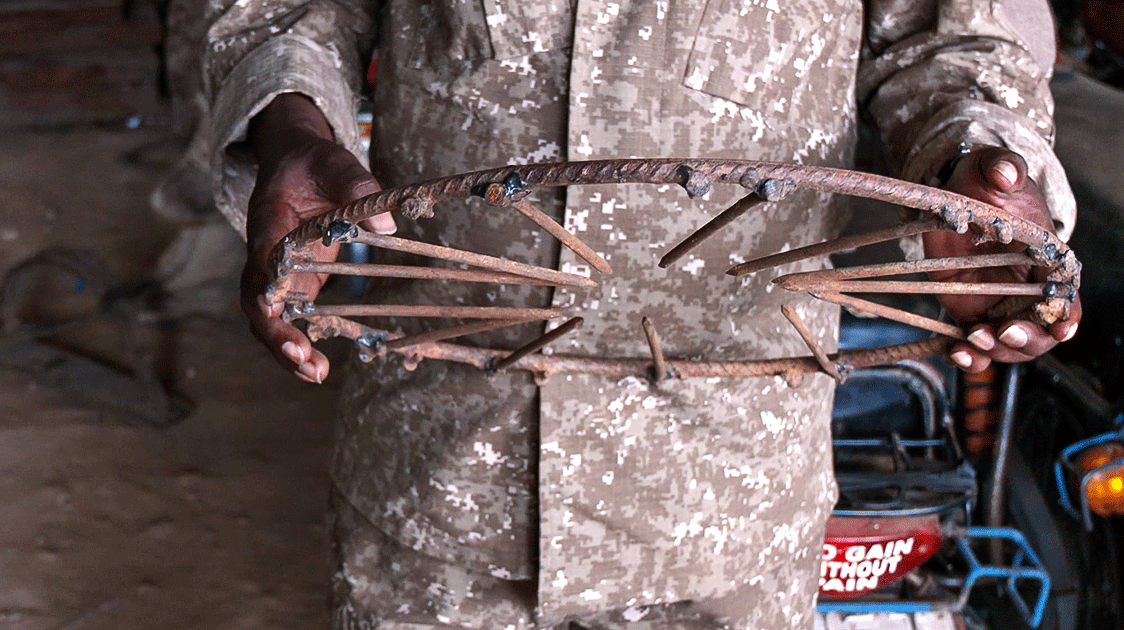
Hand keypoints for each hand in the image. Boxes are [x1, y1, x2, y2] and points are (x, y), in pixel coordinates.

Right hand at [244, 93, 394, 382]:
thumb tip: (387, 223)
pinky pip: (291, 318)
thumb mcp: (336, 161)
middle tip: (306, 366)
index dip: (269, 298)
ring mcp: (278, 272)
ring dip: (287, 351)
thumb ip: (358, 185)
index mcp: (269, 222)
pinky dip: (301, 343)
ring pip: (270, 319)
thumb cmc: (314, 161)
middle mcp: (265, 253)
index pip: (261, 266)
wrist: (297, 161)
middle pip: (258, 304)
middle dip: (277, 338)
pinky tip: (320, 367)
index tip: (286, 323)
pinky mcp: (296, 282)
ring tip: (317, 375)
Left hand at [923, 146, 1081, 372]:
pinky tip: (956, 352)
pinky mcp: (968, 310)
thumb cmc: (985, 181)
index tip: (1061, 327)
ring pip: (1008, 345)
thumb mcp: (993, 167)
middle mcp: (1027, 288)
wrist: (956, 193)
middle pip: (1041, 330)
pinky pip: (973, 343)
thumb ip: (1003, 168)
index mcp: (1047, 259)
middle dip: (1028, 339)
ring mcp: (997, 303)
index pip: (1068, 295)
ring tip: (972, 339)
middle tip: (1005, 331)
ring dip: (995, 351)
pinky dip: (968, 355)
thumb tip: (1005, 173)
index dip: (1068, 315)